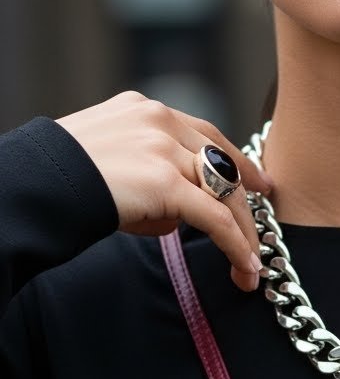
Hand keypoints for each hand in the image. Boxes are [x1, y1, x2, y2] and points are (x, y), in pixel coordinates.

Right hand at [57, 91, 273, 291]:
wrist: (41, 181)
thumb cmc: (67, 179)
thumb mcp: (113, 160)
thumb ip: (149, 173)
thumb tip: (174, 213)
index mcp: (147, 110)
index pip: (207, 135)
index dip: (239, 162)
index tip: (259, 183)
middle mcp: (161, 121)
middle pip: (223, 165)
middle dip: (247, 208)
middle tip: (260, 239)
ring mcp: (164, 149)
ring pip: (225, 193)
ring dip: (243, 235)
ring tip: (249, 267)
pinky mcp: (165, 182)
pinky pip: (215, 219)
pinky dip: (236, 246)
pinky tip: (245, 267)